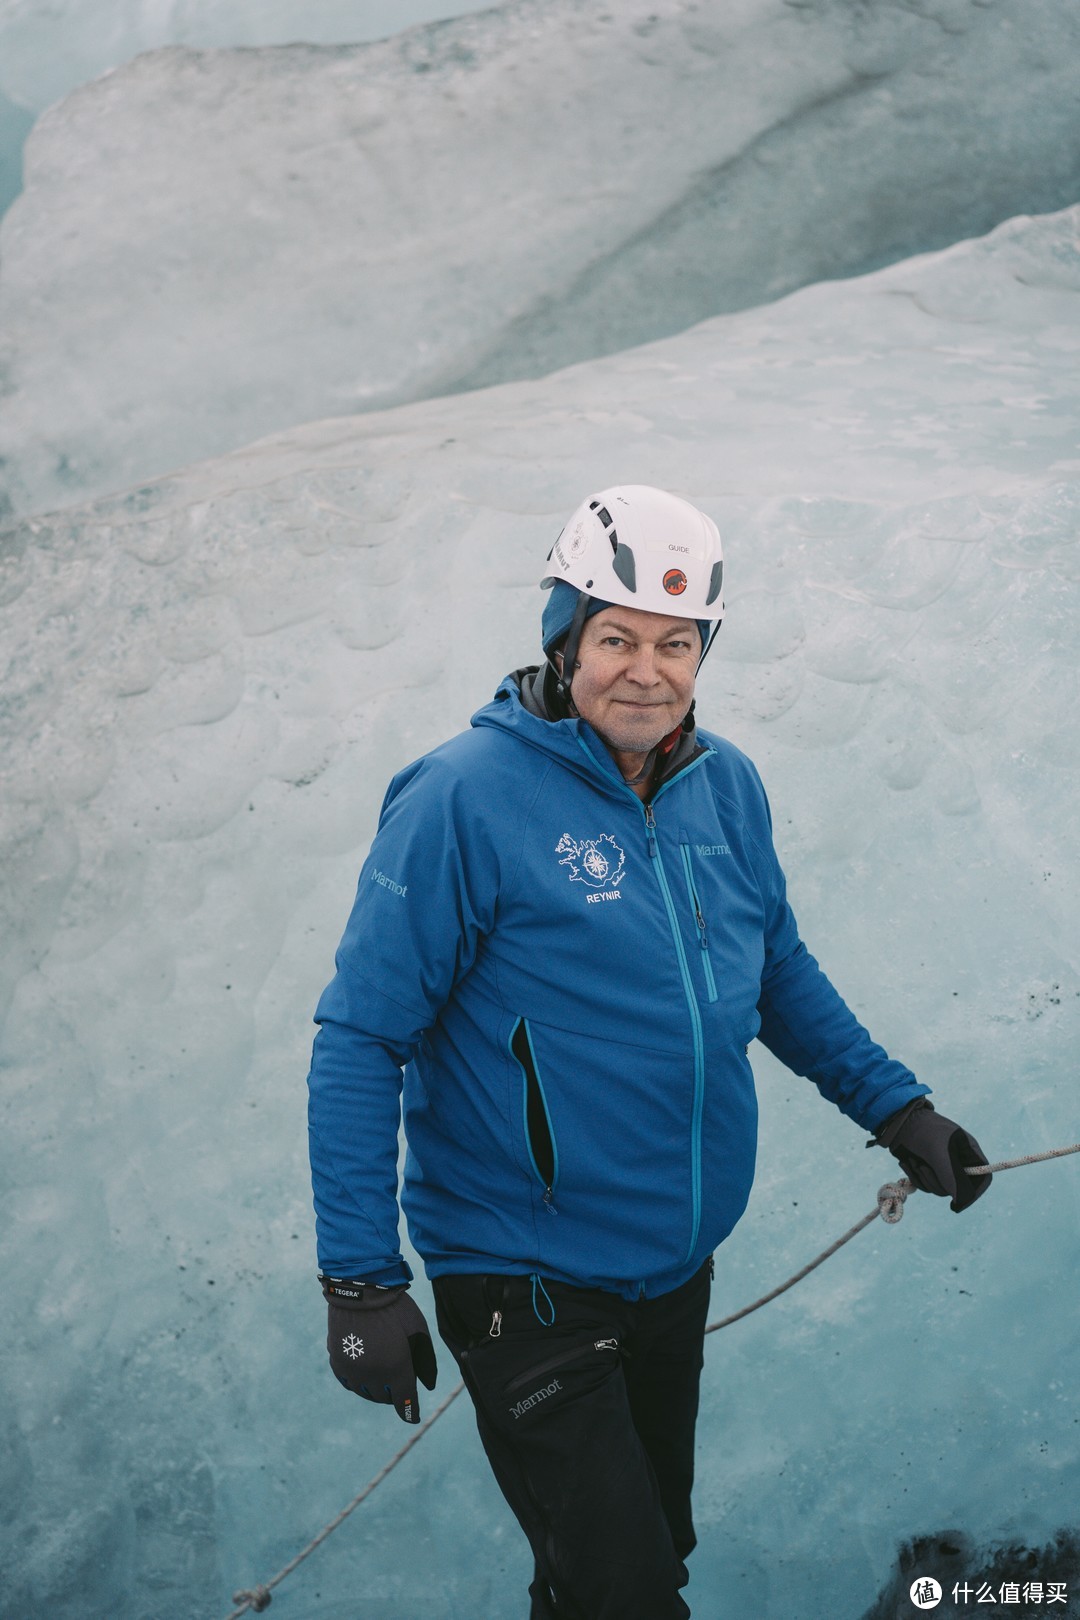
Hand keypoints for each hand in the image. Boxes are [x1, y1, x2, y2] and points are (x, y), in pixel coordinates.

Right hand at [321, 1278, 437, 1422]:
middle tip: (400, 1377)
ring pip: (366, 1392)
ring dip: (376, 1388)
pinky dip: (359, 1382)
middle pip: (385, 1398)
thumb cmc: (395, 1309)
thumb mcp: (419, 1330)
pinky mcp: (338, 1362)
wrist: (361, 1289)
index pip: (405, 1402)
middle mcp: (373, 1375)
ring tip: (383, 1374)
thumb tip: (428, 1386)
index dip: (410, 1412)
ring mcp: (353, 1370)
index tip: (413, 1416)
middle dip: (395, 1393)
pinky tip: (365, 1372)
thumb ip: (426, 1361)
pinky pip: (349, 1383)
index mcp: (396, 1369)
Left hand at [875, 1099, 991, 1211]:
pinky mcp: (927, 1170)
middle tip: (923, 1167)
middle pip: (957, 1188)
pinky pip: (926, 1186)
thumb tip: (960, 1200)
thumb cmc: (922, 1130)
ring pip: (939, 1189)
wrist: (897, 1123)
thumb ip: (950, 1176)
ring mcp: (942, 1166)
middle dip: (936, 1182)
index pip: (982, 1177)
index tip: (960, 1200)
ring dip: (923, 1178)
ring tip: (914, 1160)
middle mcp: (957, 1161)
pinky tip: (907, 1162)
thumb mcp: (937, 1152)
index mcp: (968, 1151)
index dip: (974, 1191)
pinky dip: (914, 1177)